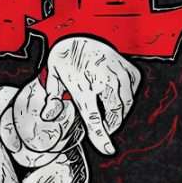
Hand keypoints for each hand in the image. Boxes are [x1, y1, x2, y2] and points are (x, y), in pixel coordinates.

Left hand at [43, 36, 140, 154]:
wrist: (82, 33)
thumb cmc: (67, 58)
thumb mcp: (53, 76)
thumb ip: (52, 99)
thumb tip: (49, 116)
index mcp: (83, 85)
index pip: (94, 117)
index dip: (101, 136)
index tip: (108, 150)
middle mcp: (104, 80)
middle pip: (114, 114)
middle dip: (109, 124)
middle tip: (100, 124)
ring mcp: (120, 73)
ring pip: (126, 105)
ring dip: (117, 113)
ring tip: (106, 109)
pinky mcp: (130, 70)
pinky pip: (132, 92)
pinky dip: (124, 98)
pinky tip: (112, 93)